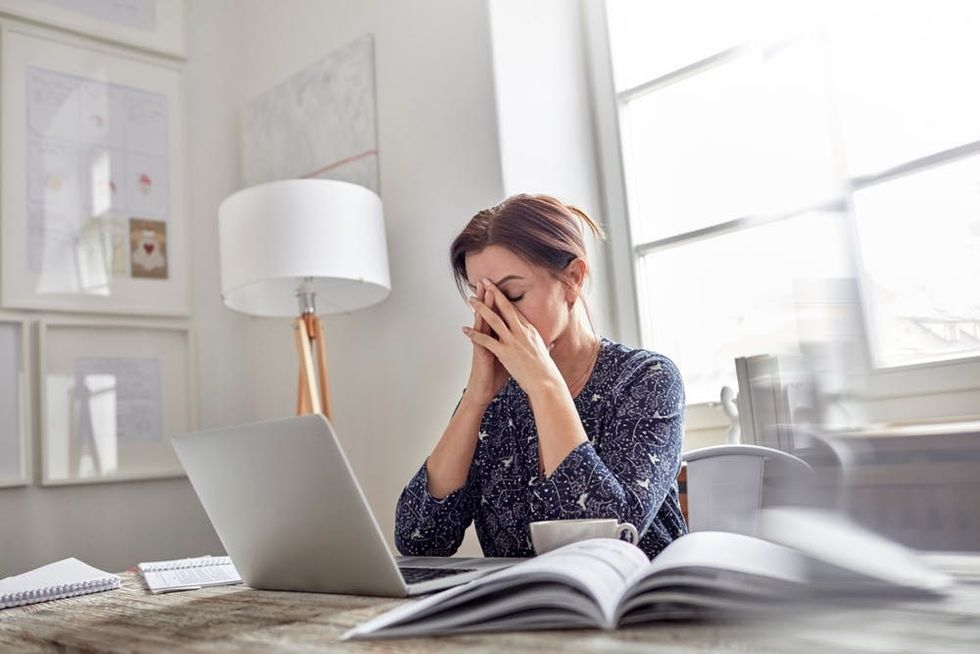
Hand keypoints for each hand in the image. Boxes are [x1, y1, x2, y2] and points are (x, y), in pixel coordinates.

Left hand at [462, 278, 563, 396]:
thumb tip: (548, 344)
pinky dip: (474, 334)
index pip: (516, 310)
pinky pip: (486, 341)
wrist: (547, 383)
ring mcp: (514, 342)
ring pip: (494, 320)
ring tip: (471, 299)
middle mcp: (522, 332)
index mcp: (531, 331)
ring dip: (481, 308)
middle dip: (494, 292)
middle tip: (484, 281)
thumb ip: (542, 346)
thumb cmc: (546, 371)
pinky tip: (465, 329)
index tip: (498, 289)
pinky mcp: (506, 353)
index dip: (505, 298)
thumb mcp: (545, 353)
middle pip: (506, 307)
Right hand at [462, 280, 509, 404]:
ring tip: (481, 291)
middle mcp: (489, 337)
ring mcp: (483, 344)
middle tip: (487, 280)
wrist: (483, 390)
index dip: (501, 302)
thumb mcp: (509, 358)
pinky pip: (478, 336)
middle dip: (489, 297)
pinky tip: (476, 317)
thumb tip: (528, 343)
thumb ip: (515, 348)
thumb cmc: (495, 376)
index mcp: (498, 337)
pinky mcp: (480, 352)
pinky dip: (477, 326)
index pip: (500, 315)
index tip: (502, 288)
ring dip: (482, 306)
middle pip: (490, 313)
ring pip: (482, 321)